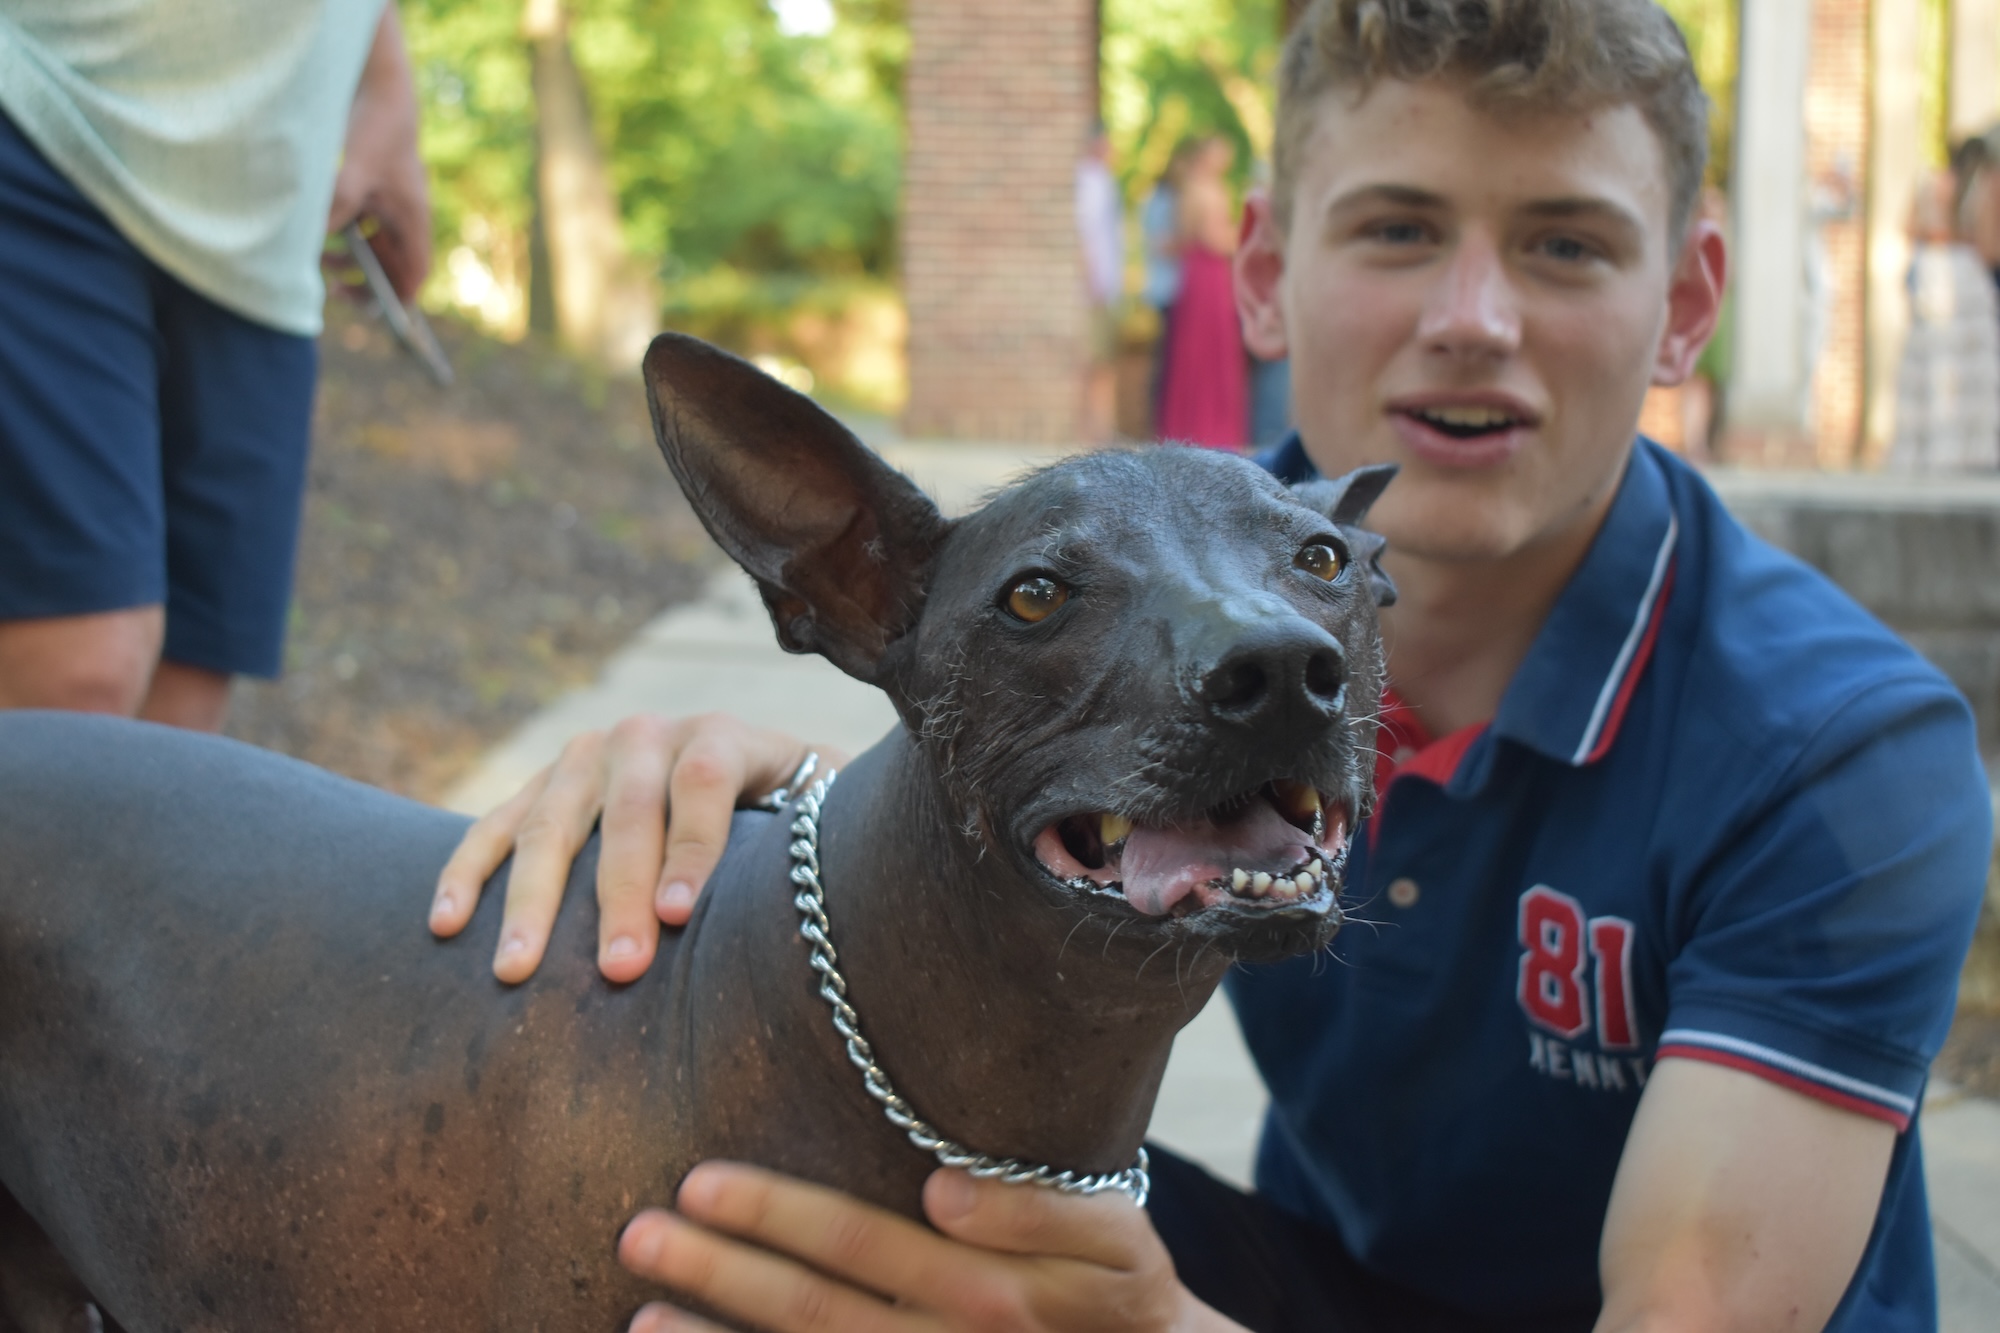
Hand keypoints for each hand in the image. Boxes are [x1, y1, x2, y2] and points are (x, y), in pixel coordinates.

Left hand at [323, 7, 429, 301]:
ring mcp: (387, 206)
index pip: (413, 273)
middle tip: (334, 290)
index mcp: (412, 219)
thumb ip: (336, 210)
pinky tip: (319, 232)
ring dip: (349, 260)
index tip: (376, 313)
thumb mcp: (353, 173)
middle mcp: (404, 217)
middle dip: (365, 282)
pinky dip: (341, 237)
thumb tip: (312, 243)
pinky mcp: (371, 193)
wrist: (379, 88)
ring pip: (372, 249)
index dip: (399, 298)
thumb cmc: (376, 130)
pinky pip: (359, 228)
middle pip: (391, 266)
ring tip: (320, 261)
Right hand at [430, 713, 841, 983]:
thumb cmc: (794, 820)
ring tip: (514, 970)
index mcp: (726, 735)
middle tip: (618, 970)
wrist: (748, 772)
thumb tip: (836, 890)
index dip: (694, 848)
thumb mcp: (824, 814)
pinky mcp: (543, 783)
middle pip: (628, 810)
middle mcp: (651, 735)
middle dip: (619, 895)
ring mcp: (588, 755)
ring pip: (552, 824)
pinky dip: (465, 872)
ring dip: (530, 899)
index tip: (679, 918)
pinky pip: (494, 825)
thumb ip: (825, 835)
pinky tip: (445, 925)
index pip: (705, 783)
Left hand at [617, 1163, 1238, 1332]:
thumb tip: (942, 1191)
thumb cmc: (1118, 1292)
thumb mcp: (1115, 1239)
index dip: (778, 1216)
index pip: (860, 1245)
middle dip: (721, 1272)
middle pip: (811, 1314)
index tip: (701, 1181)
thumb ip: (1037, 1208)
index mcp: (987, 1295)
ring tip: (638, 1316)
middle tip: (638, 1233)